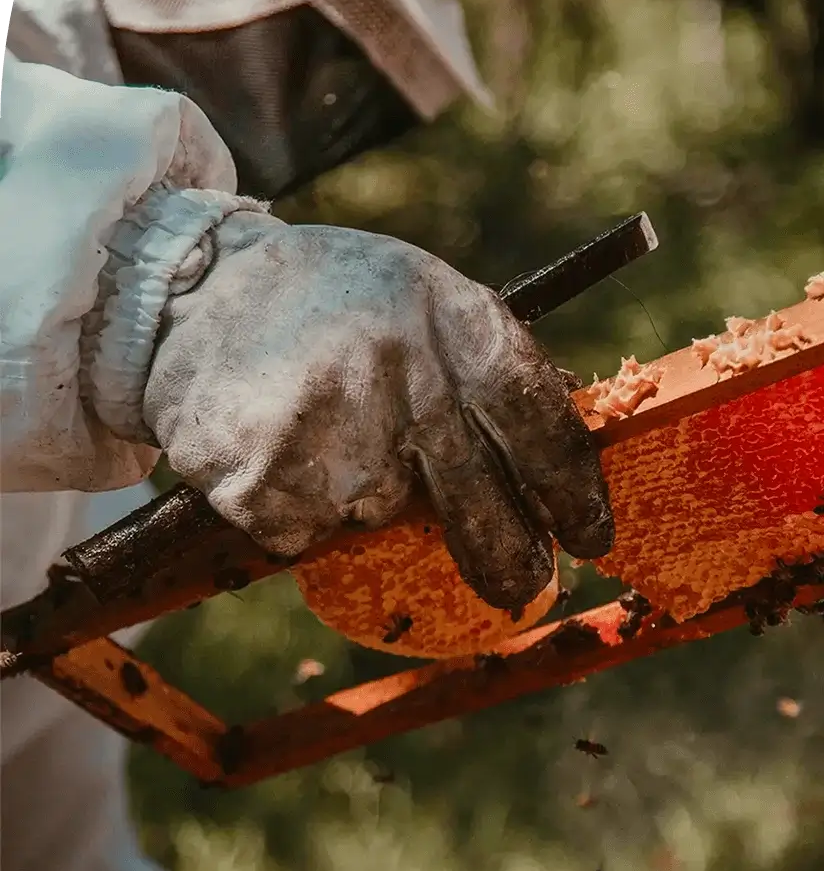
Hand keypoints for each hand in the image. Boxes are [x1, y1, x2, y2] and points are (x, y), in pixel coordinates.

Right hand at [141, 215, 613, 611]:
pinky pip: (307, 531)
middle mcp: (403, 375)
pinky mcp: (265, 482)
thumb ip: (480, 369)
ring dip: (362, 493)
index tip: (589, 537)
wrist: (187, 288)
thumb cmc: (331, 299)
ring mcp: (332, 434)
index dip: (571, 491)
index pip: (538, 423)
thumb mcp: (420, 297)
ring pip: (380, 514)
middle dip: (507, 557)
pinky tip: (275, 444)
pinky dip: (296, 505)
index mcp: (452, 320)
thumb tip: (556, 470)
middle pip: (480, 505)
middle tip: (521, 583)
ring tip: (323, 428)